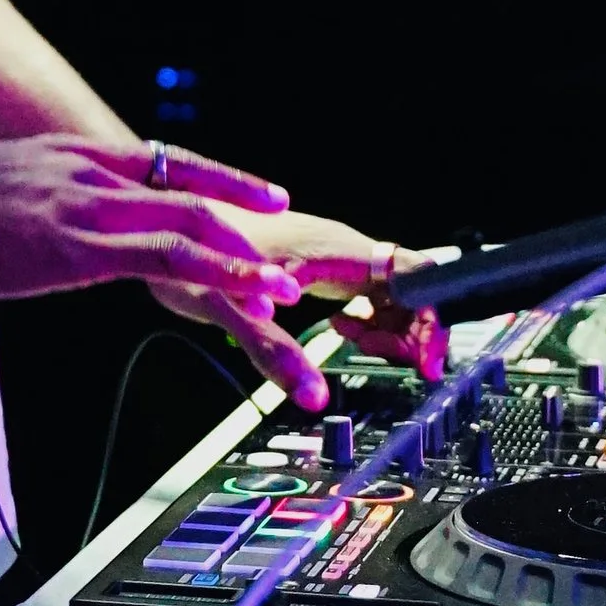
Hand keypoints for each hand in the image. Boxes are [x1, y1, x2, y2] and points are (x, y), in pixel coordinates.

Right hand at [0, 135, 300, 308]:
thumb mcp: (3, 187)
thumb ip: (44, 200)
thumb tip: (54, 225)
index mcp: (72, 154)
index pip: (166, 161)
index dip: (221, 181)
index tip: (262, 196)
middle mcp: (88, 170)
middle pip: (189, 193)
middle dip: (244, 227)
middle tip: (287, 260)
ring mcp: (83, 206)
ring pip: (186, 227)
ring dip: (242, 261)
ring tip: (283, 288)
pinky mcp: (70, 246)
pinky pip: (156, 260)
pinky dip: (210, 276)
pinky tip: (238, 297)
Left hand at [150, 208, 450, 404]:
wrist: (171, 211)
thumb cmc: (201, 245)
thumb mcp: (236, 309)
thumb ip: (275, 350)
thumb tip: (312, 394)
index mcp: (340, 249)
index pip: (419, 275)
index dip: (435, 319)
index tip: (430, 361)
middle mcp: (343, 248)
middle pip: (411, 290)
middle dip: (414, 332)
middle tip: (405, 367)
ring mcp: (333, 255)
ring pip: (390, 294)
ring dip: (390, 329)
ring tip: (364, 349)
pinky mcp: (319, 265)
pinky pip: (366, 294)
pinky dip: (366, 321)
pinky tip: (343, 332)